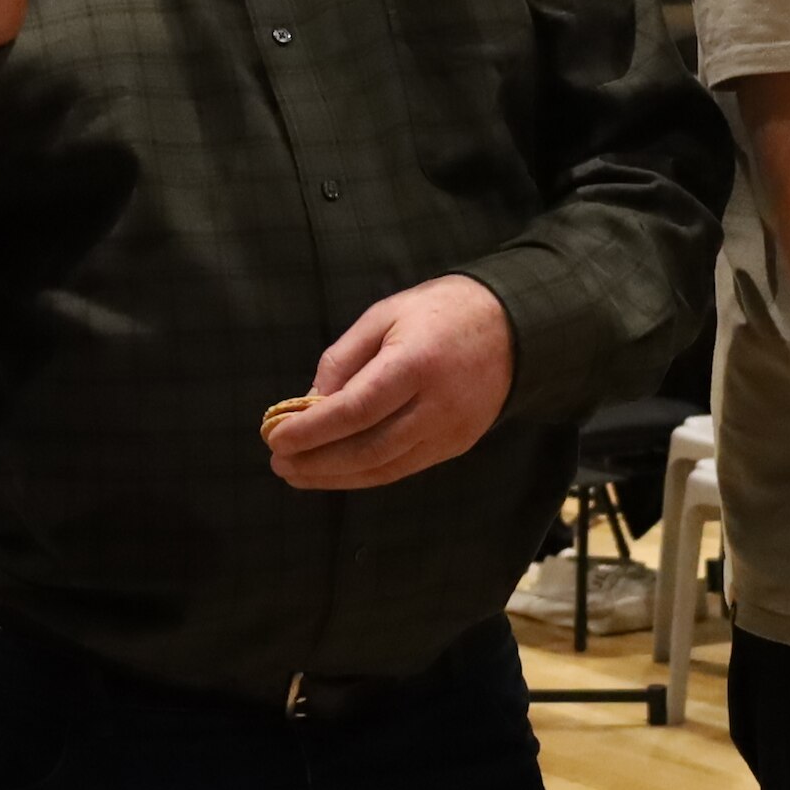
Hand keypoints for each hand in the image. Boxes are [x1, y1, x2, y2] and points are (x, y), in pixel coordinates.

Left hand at [264, 275, 514, 491]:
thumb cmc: (441, 312)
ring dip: (336, 477)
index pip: (356, 410)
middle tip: (279, 463)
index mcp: (415, 363)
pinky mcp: (457, 445)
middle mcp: (437, 405)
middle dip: (317, 461)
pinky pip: (404, 468)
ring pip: (385, 468)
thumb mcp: (385, 314)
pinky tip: (336, 472)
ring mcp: (451, 431)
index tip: (275, 438)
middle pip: (368, 448)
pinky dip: (365, 474)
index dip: (312, 430)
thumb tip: (311, 403)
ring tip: (298, 474)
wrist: (514, 327)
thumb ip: (344, 359)